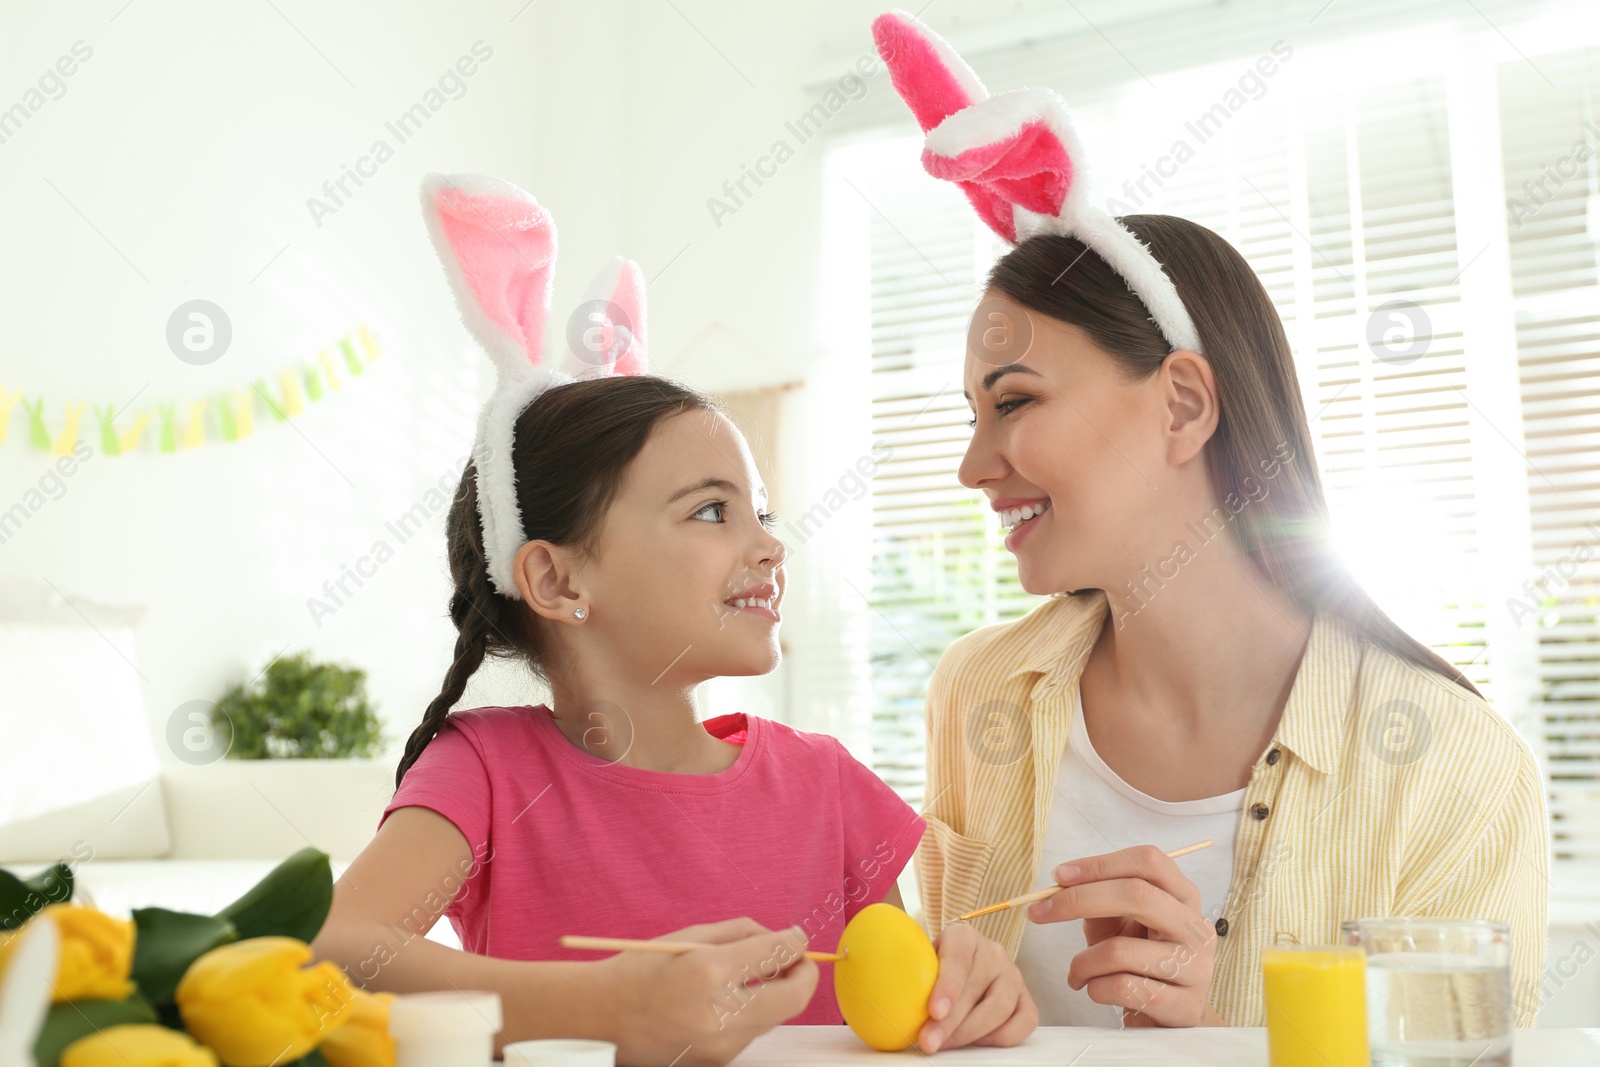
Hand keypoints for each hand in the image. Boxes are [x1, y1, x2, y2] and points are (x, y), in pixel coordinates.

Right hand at [597, 918, 816, 1065]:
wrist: (600, 1019)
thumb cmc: (641, 970)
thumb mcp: (690, 937)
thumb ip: (743, 934)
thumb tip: (786, 938)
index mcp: (711, 971)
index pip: (778, 953)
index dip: (796, 942)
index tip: (797, 937)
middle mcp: (722, 1013)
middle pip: (795, 996)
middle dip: (804, 974)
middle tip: (796, 960)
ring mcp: (722, 1045)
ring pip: (775, 1016)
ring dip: (776, 994)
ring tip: (751, 978)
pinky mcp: (718, 1062)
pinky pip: (751, 1033)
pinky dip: (752, 1013)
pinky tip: (726, 1002)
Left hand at [916, 922, 1037, 1051]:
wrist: (959, 965)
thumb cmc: (935, 966)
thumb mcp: (920, 961)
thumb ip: (911, 975)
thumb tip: (886, 1003)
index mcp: (963, 937)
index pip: (958, 958)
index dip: (947, 985)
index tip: (934, 1011)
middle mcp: (992, 952)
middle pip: (976, 988)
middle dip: (951, 1022)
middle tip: (929, 1042)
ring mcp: (1012, 974)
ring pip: (1001, 1007)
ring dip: (971, 1033)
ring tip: (947, 1044)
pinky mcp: (1025, 997)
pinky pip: (1025, 1021)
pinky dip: (1002, 1037)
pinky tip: (978, 1041)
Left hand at [1026, 845, 1220, 1026]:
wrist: (1167, 1016)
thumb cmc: (1137, 961)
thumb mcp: (1119, 923)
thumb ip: (1098, 899)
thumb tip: (1060, 884)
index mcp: (1183, 896)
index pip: (1148, 861)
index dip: (1100, 864)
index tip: (1058, 876)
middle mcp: (1197, 927)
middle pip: (1137, 895)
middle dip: (1079, 900)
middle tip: (1040, 913)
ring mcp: (1197, 968)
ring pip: (1121, 950)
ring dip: (1082, 962)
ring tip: (1076, 972)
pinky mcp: (1185, 1006)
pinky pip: (1124, 988)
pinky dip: (1095, 988)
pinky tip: (1094, 990)